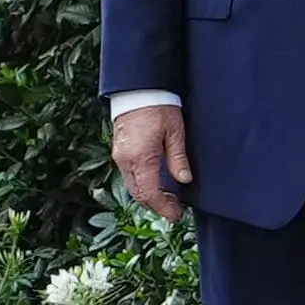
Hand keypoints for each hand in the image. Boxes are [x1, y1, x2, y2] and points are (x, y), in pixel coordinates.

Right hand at [111, 103, 193, 222]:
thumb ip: (178, 158)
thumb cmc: (158, 106)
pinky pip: (129, 175)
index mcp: (141, 157)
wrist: (137, 88)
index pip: (150, 194)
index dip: (163, 208)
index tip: (176, 215)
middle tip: (175, 210)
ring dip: (149, 196)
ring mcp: (120, 156)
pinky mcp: (119, 151)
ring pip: (133, 186)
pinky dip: (142, 184)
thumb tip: (184, 179)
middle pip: (139, 194)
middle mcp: (126, 160)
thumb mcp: (175, 131)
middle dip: (156, 205)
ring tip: (168, 198)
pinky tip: (156, 182)